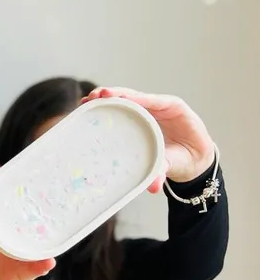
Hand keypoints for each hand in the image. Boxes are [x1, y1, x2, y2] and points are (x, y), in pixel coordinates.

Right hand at [82, 87, 215, 186]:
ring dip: (106, 99)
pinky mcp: (138, 119)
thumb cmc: (186, 158)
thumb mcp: (176, 164)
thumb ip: (164, 171)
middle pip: (134, 95)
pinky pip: (123, 110)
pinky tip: (91, 111)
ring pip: (126, 100)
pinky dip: (107, 108)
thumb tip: (153, 186)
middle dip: (114, 94)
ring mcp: (148, 112)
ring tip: (87, 102)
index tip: (116, 97)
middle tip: (96, 96)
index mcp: (174, 110)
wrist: (192, 159)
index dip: (133, 97)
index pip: (151, 100)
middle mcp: (159, 107)